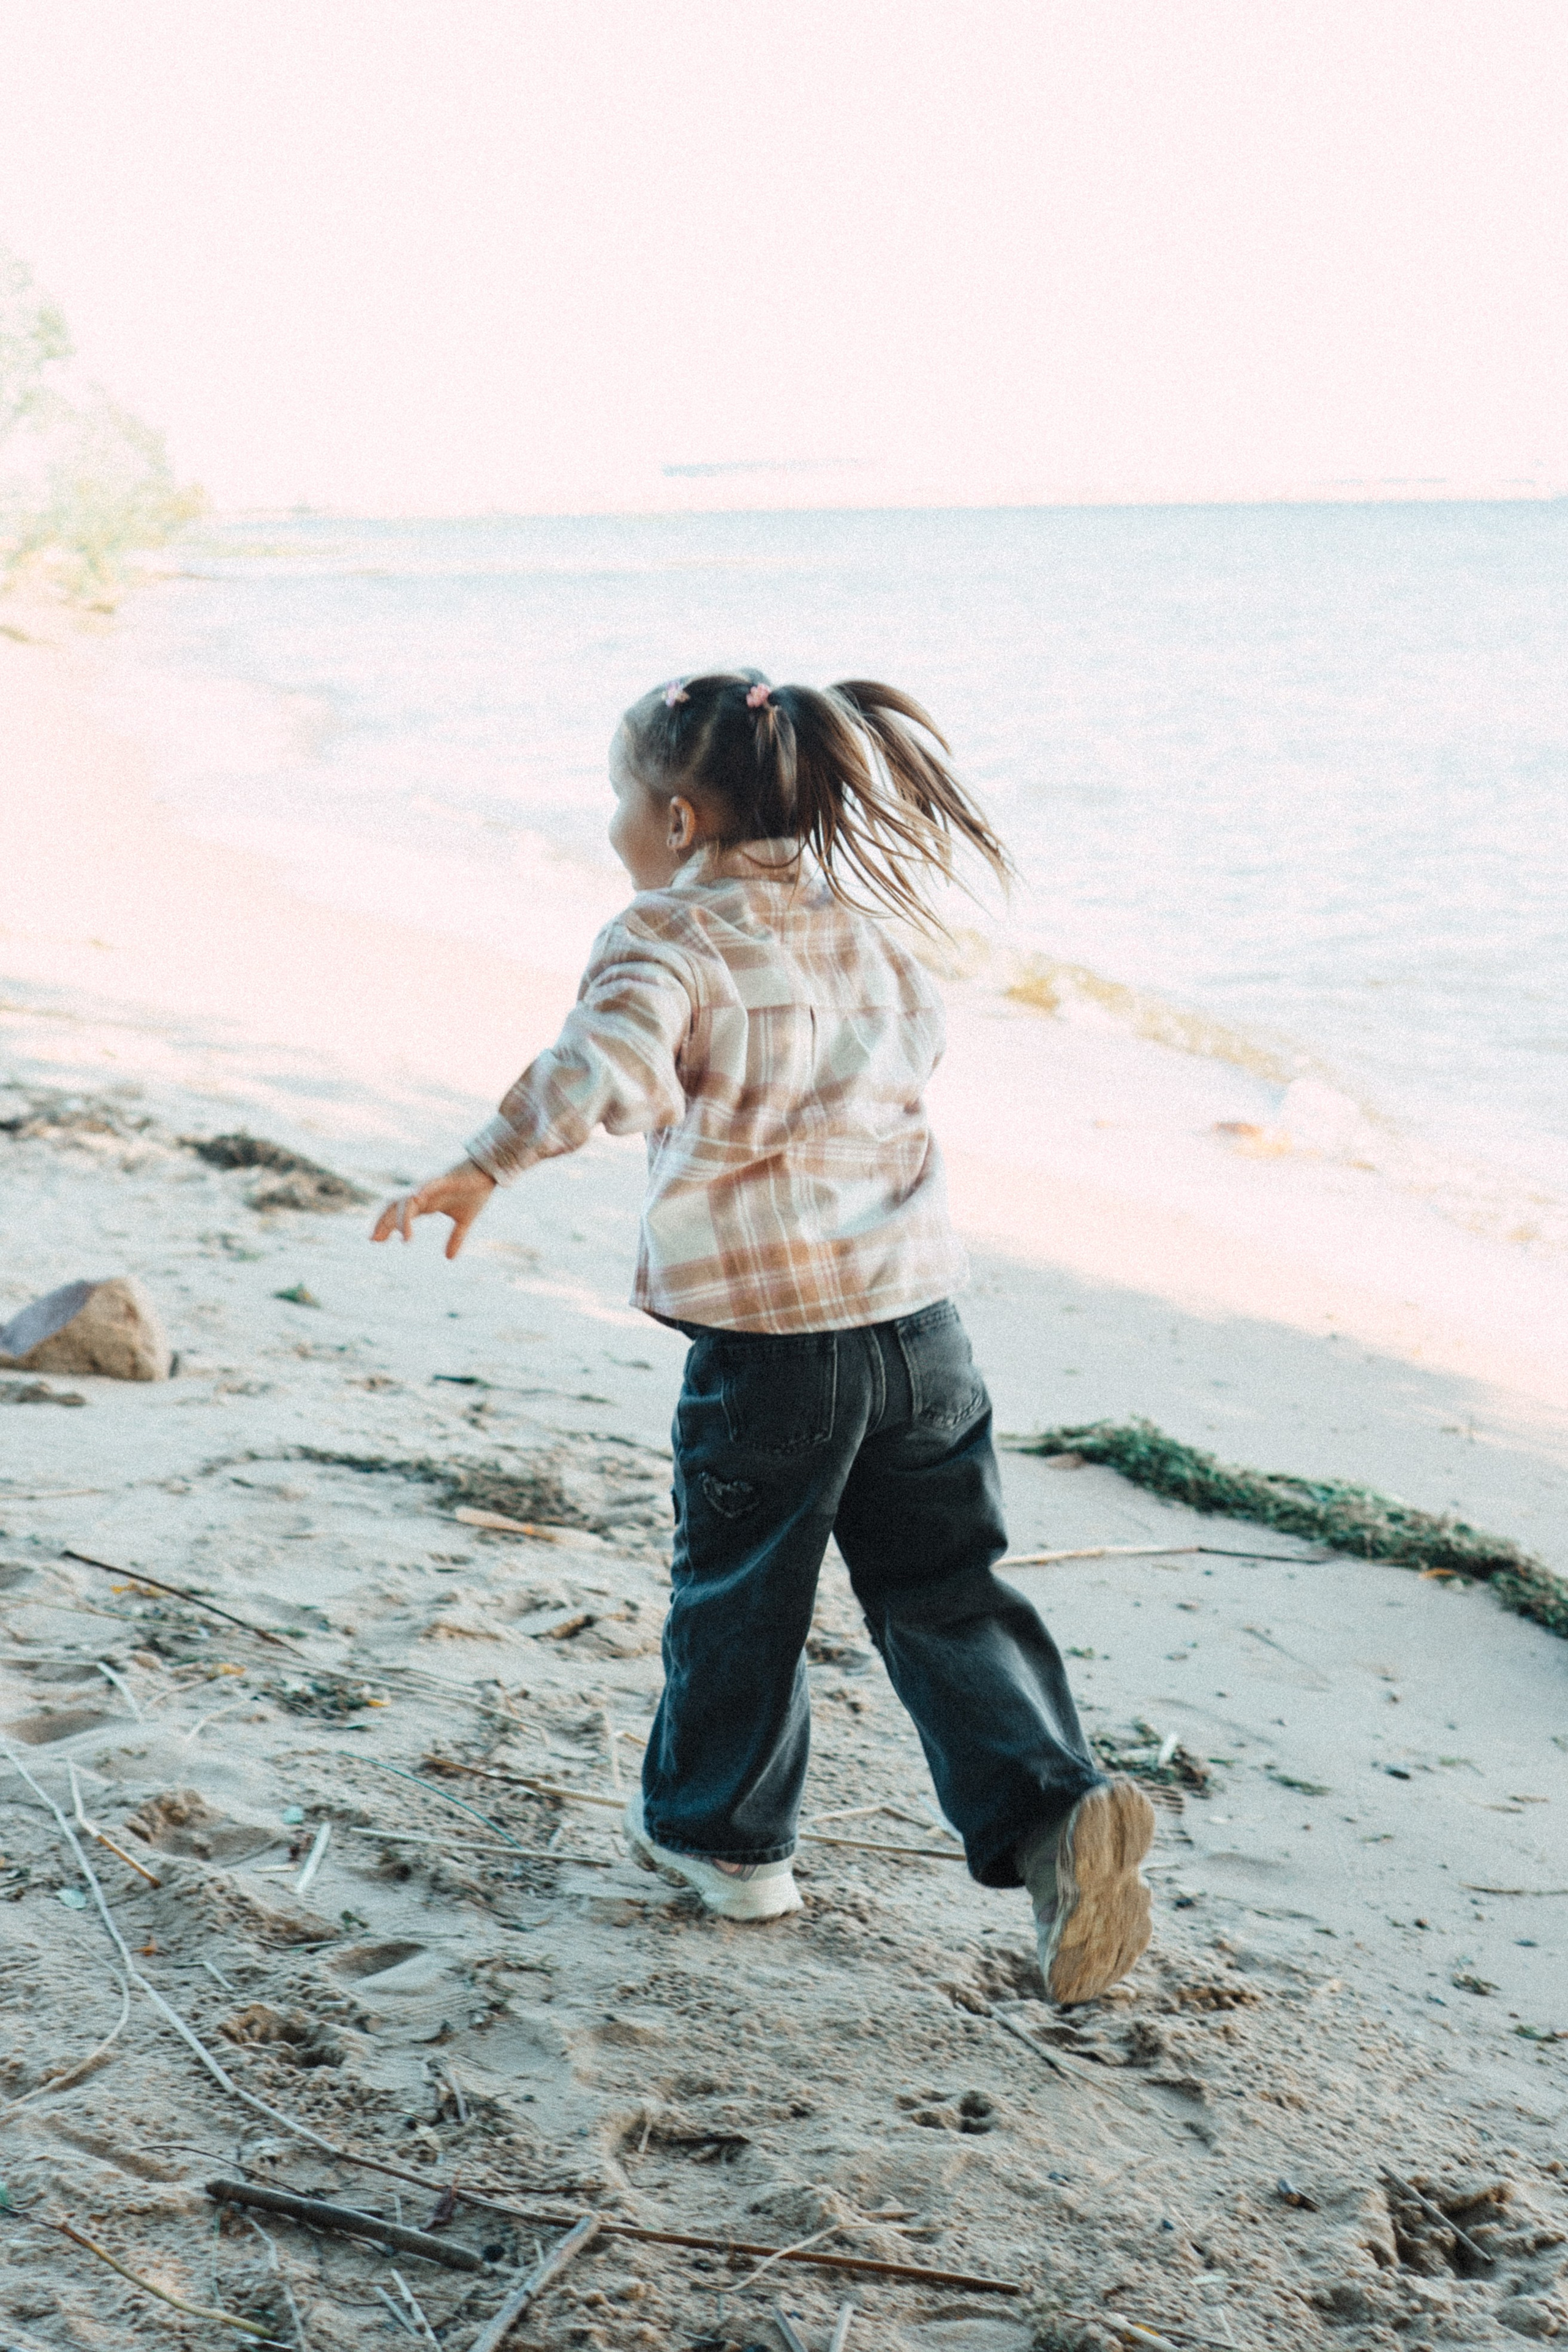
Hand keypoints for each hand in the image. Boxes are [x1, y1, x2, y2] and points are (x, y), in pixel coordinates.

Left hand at [371, 1160, 495, 1259]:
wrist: (487, 1171)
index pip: (399, 1214)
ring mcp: (430, 1186)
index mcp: (425, 1203)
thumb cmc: (474, 1191)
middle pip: (395, 1207)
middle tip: (373, 1240)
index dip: (386, 1226)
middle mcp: (423, 1193)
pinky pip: (427, 1186)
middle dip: (383, 1223)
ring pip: (408, 1201)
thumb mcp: (464, 1221)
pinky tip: (415, 1202)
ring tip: (404, 1238)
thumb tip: (449, 1258)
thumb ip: (455, 1238)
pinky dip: (419, 1193)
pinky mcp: (443, 1179)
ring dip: (403, 1219)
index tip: (376, 1241)